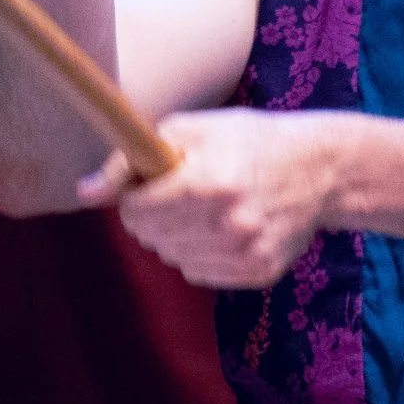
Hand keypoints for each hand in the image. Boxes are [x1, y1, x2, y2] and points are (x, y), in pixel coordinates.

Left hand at [79, 105, 341, 287]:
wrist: (320, 168)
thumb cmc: (248, 140)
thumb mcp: (190, 129)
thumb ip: (130, 159)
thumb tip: (83, 193)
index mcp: (209, 180)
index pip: (135, 211)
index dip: (134, 196)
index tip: (149, 183)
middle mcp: (228, 222)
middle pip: (150, 237)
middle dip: (153, 214)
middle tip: (180, 192)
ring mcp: (246, 252)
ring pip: (171, 258)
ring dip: (175, 235)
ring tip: (205, 208)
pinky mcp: (258, 274)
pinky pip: (197, 274)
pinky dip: (200, 253)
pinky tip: (224, 227)